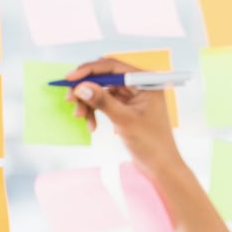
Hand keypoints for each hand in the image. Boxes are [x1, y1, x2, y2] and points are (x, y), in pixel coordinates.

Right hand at [65, 57, 183, 179]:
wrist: (160, 166)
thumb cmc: (151, 143)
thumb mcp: (124, 120)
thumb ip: (103, 101)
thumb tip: (81, 87)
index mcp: (145, 81)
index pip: (113, 66)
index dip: (89, 70)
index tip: (70, 78)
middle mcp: (138, 85)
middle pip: (105, 78)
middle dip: (86, 88)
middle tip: (70, 100)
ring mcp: (132, 97)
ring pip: (102, 91)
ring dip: (88, 103)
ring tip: (80, 117)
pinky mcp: (126, 108)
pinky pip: (104, 103)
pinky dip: (95, 112)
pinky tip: (92, 126)